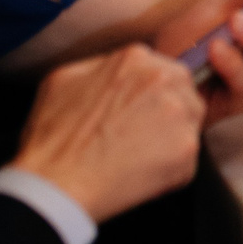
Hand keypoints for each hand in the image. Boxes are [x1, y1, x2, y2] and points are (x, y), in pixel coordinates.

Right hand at [8, 46, 203, 222]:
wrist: (55, 185)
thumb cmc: (53, 139)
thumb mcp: (64, 80)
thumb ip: (98, 66)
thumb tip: (114, 71)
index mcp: (135, 58)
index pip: (161, 71)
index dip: (149, 97)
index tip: (136, 114)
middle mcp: (164, 78)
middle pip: (183, 92)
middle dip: (166, 113)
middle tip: (137, 138)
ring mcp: (179, 112)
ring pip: (190, 123)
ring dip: (170, 140)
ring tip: (134, 157)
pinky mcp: (187, 147)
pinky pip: (187, 159)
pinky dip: (169, 171)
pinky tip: (139, 176)